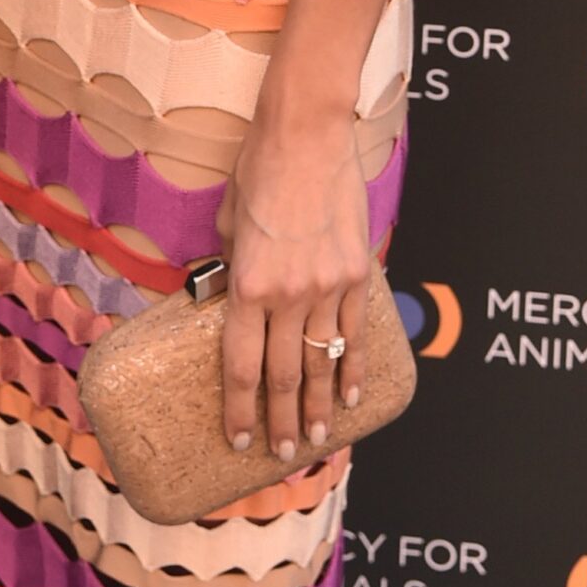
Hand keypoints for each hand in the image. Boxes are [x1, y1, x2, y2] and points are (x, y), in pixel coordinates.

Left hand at [216, 105, 371, 464]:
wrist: (307, 134)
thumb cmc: (259, 169)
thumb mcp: (229, 221)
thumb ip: (231, 266)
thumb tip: (231, 294)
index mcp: (248, 284)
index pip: (241, 366)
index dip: (239, 410)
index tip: (239, 440)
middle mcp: (288, 294)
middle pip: (284, 375)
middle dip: (284, 421)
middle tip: (284, 452)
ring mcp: (328, 286)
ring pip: (323, 362)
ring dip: (322, 406)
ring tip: (320, 439)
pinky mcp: (357, 274)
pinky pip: (355, 333)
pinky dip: (355, 367)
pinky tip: (354, 395)